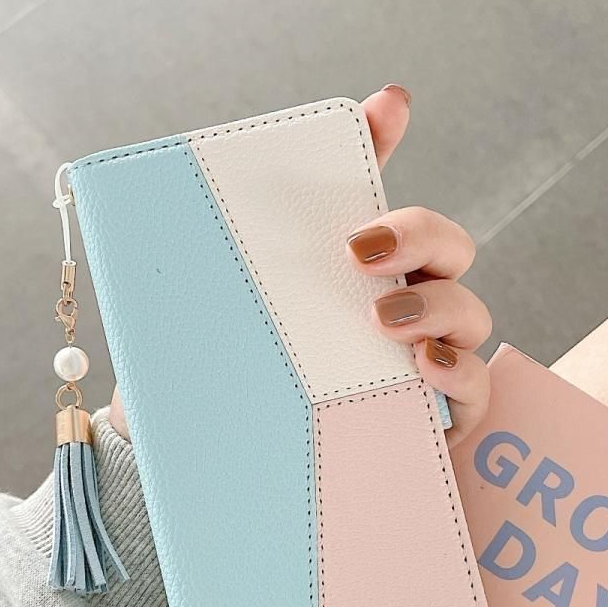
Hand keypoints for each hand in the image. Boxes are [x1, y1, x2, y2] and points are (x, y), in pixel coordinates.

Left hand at [111, 84, 491, 445]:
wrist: (261, 499)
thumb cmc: (232, 421)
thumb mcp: (193, 374)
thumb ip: (179, 349)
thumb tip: (131, 340)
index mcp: (335, 279)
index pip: (364, 198)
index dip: (381, 144)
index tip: (387, 107)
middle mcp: (390, 308)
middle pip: (438, 244)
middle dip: (416, 230)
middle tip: (359, 250)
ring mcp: (423, 359)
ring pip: (466, 307)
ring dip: (436, 305)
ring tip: (384, 323)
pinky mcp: (443, 416)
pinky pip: (476, 384)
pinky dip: (461, 371)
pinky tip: (424, 371)